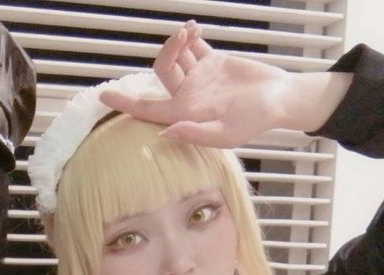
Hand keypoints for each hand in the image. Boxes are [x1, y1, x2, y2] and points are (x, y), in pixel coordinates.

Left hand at [101, 21, 292, 147]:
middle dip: (166, 52)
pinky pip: (192, 47)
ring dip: (178, 41)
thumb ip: (194, 134)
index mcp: (184, 113)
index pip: (147, 109)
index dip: (125, 102)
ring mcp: (198, 77)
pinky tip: (194, 30)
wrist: (280, 98)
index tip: (103, 94)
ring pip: (175, 56)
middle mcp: (187, 95)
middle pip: (161, 71)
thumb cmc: (255, 121)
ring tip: (190, 32)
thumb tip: (164, 133)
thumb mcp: (227, 134)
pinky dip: (189, 36)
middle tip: (182, 37)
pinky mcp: (212, 62)